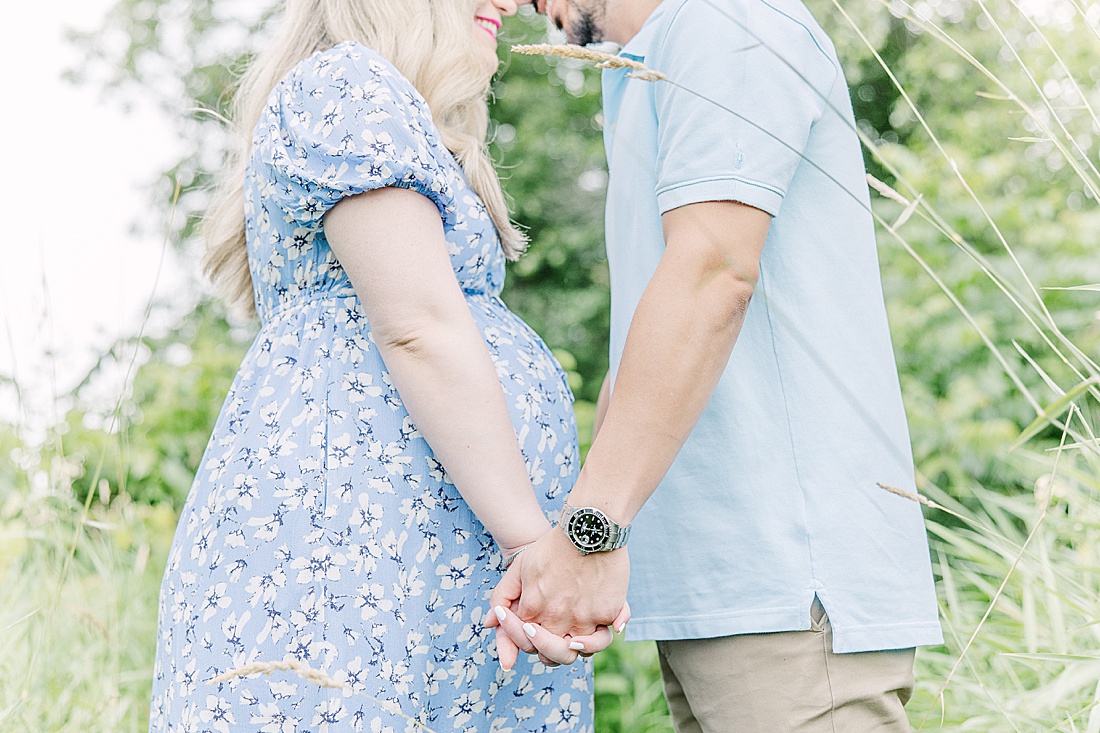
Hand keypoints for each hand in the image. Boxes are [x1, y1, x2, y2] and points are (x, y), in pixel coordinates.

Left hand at [486, 526, 629, 667]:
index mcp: (533, 610)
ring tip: (577, 636)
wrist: (588, 527)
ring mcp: (583, 619)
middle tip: (557, 638)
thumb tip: (488, 623)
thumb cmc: (552, 546)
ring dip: (578, 647)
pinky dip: (600, 635)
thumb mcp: (520, 567)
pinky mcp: (608, 613)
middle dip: (551, 649)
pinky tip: (600, 625)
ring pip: (580, 652)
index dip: (529, 639)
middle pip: (553, 655)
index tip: (535, 627)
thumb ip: (502, 596)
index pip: (526, 643)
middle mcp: (557, 620)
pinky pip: (604, 636)